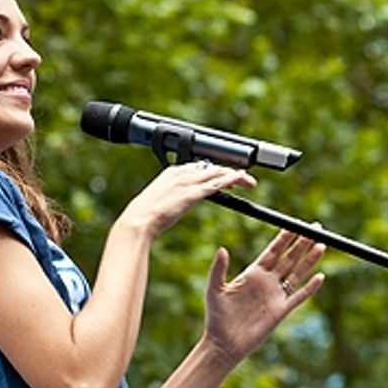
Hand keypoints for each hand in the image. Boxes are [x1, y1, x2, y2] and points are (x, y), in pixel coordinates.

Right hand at [117, 161, 255, 237]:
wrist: (139, 221)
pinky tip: (242, 181)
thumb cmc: (144, 216)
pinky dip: (232, 180)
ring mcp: (188, 182)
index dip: (213, 171)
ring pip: (218, 172)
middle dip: (228, 171)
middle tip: (242, 179)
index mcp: (171, 172)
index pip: (198, 166)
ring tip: (249, 181)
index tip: (223, 177)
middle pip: (211, 166)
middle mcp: (181, 173)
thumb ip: (171, 199)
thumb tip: (176, 204)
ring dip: (236, 176)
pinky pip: (217, 183)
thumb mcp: (159, 202)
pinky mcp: (193, 193)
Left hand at [203, 230, 324, 365]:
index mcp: (253, 273)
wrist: (224, 343)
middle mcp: (267, 282)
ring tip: (321, 244)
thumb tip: (221, 249)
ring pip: (297, 273)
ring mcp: (275, 295)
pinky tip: (320, 277)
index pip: (273, 251)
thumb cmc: (216, 317)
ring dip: (309, 260)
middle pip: (289, 258)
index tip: (294, 223)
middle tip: (314, 227)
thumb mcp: (215, 290)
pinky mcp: (281, 311)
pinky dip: (310, 287)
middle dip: (302, 242)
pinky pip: (299, 296)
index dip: (284, 237)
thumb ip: (219, 269)